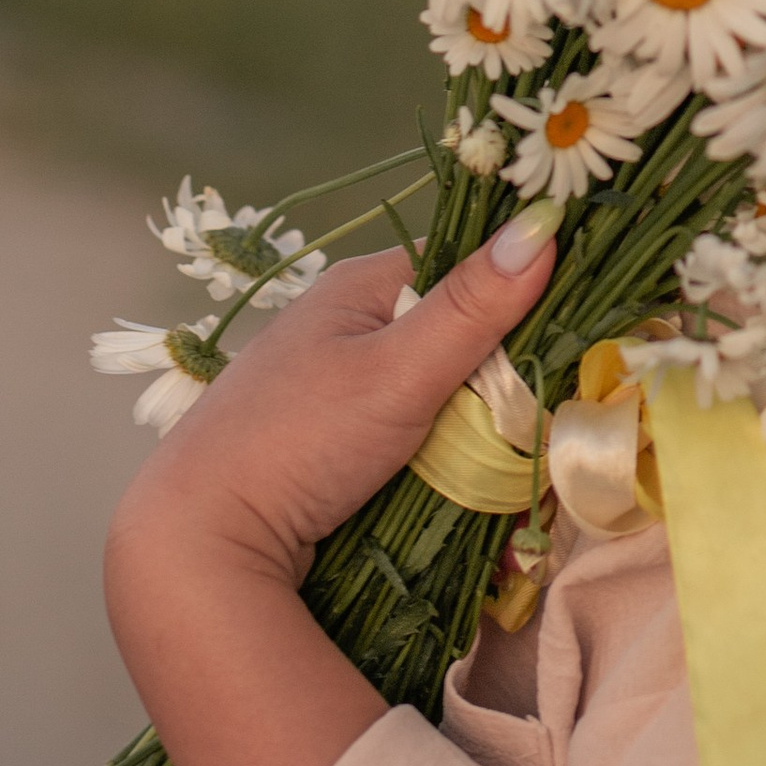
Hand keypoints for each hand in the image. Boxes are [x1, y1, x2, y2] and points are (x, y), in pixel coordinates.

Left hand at [101, 220, 557, 765]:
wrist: (200, 540)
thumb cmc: (293, 441)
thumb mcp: (395, 372)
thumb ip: (472, 308)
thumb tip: (543, 224)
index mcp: (358, 288)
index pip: (465, 270)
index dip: (517, 302)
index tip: (565, 346)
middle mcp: (346, 327)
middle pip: (457, 341)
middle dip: (499, 388)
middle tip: (534, 431)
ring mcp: (335, 388)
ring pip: (439, 399)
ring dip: (473, 438)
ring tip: (501, 479)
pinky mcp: (330, 445)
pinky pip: (409, 443)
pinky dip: (438, 468)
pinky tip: (456, 499)